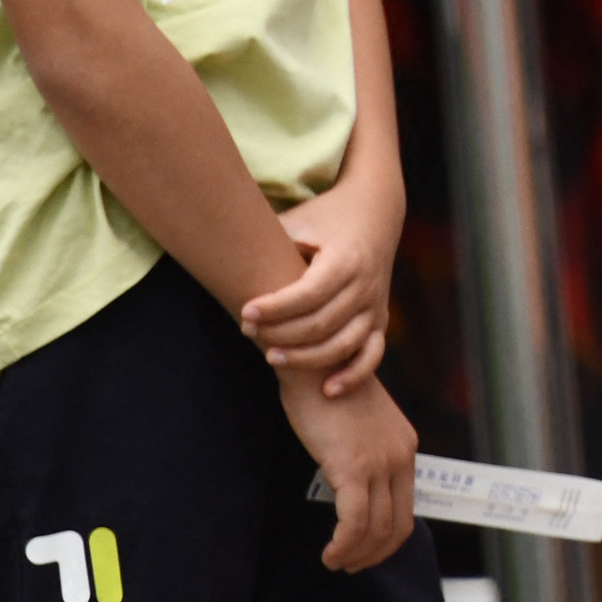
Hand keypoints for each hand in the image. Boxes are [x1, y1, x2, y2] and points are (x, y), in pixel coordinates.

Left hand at [243, 172, 397, 395]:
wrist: (374, 212)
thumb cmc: (323, 218)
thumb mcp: (299, 221)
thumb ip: (269, 240)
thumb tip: (221, 249)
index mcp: (346, 260)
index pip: (309, 293)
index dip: (275, 308)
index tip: (245, 312)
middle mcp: (365, 285)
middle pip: (321, 324)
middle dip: (281, 333)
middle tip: (246, 330)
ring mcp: (375, 306)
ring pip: (344, 345)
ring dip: (307, 358)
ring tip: (271, 357)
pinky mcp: (379, 320)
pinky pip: (372, 355)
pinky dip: (354, 375)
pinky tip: (327, 389)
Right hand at [282, 365, 418, 571]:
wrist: (314, 362)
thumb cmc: (326, 391)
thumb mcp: (359, 425)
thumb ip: (365, 454)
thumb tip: (354, 486)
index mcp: (405, 447)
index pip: (406, 508)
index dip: (387, 539)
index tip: (365, 553)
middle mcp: (400, 456)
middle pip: (397, 525)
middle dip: (374, 554)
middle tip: (348, 565)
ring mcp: (380, 463)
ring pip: (376, 529)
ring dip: (355, 555)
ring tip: (334, 561)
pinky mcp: (354, 467)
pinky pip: (354, 522)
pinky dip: (343, 545)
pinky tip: (329, 553)